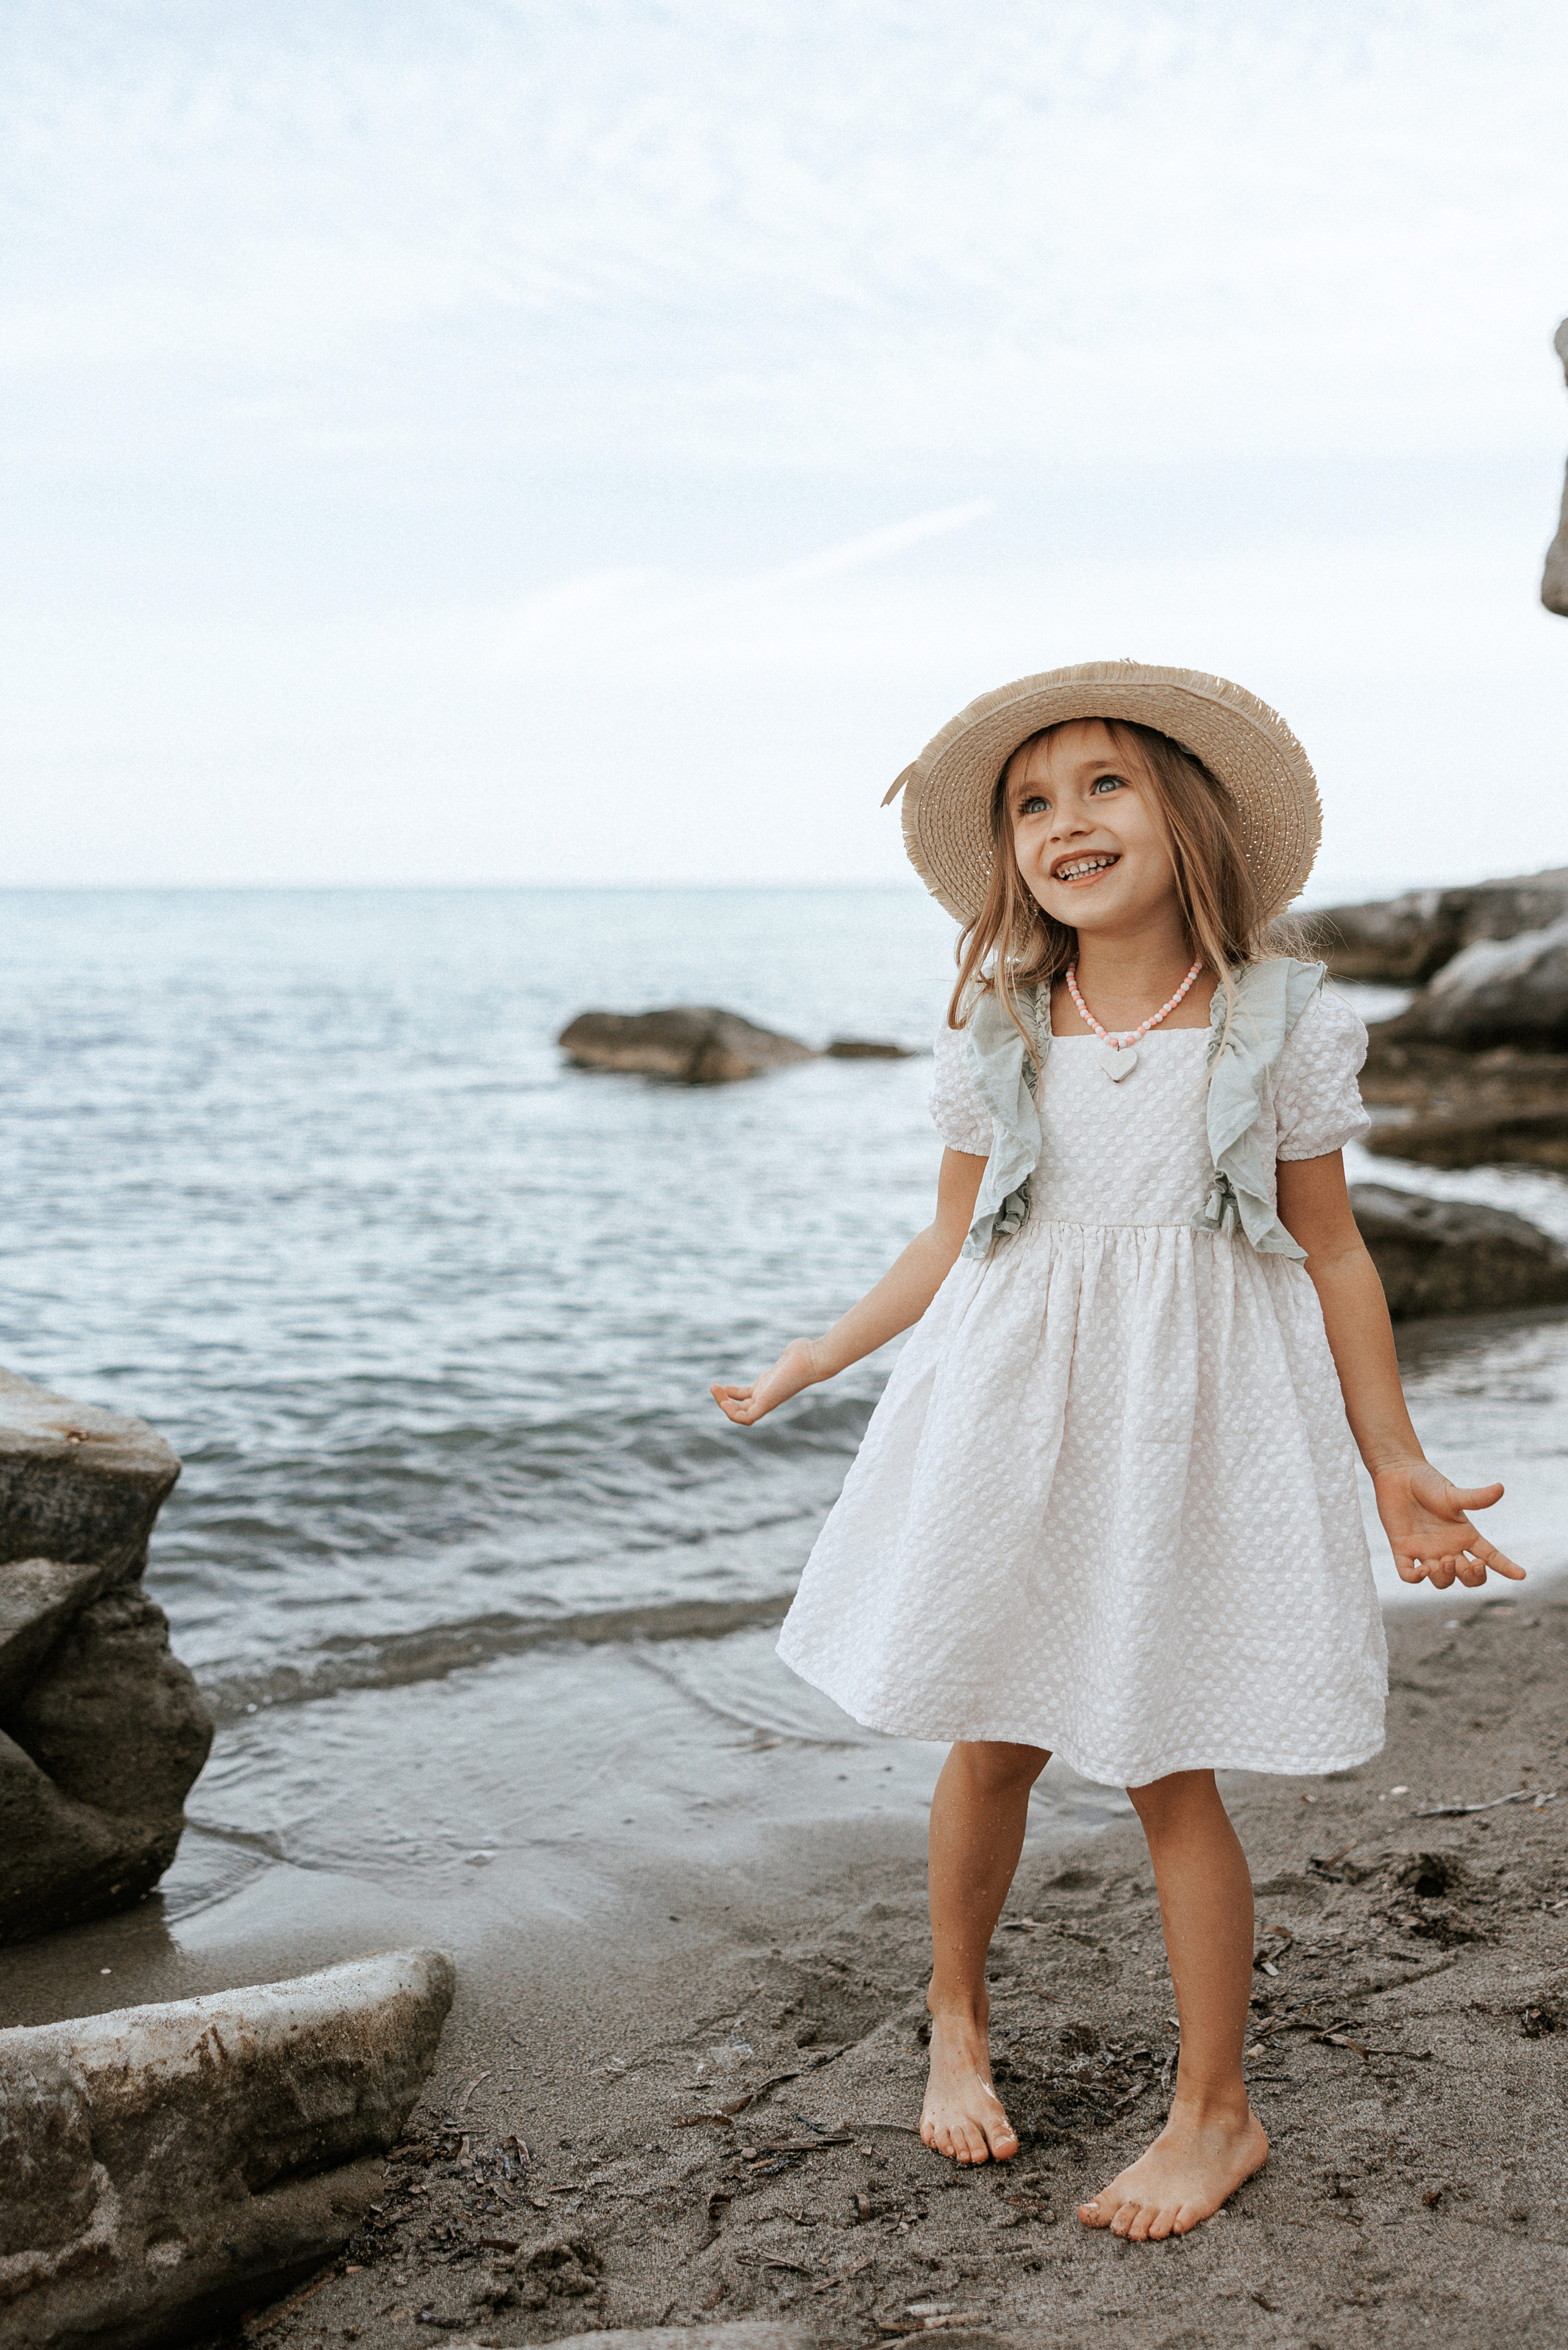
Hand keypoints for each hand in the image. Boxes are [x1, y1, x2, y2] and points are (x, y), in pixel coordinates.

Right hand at [710, 1338, 820, 1426]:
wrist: (815, 1357)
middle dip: (724, 1400)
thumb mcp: (792, 1355)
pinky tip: (724, 1401)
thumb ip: (789, 1355)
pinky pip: (747, 1418)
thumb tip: (793, 1350)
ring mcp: (768, 1400)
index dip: (733, 1396)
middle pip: (742, 1408)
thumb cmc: (806, 1352)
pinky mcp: (768, 1402)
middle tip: (714, 1386)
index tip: (723, 1386)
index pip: (747, 1399)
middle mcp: (767, 1396)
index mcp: (769, 1387)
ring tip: (714, 1389)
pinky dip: (733, 1414)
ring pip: (742, 1415)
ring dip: (725, 1406)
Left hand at [1372, 1462, 1524, 1588]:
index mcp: (1465, 1535)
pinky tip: (1422, 1570)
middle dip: (1474, 1577)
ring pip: (1442, 1581)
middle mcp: (1448, 1547)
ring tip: (1443, 1560)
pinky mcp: (1403, 1550)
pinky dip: (1416, 1578)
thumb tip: (1500, 1488)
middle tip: (1472, 1563)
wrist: (1398, 1473)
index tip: (1521, 1575)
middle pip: (1469, 1576)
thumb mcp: (1453, 1493)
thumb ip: (1475, 1498)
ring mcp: (1425, 1551)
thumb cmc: (1428, 1482)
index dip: (1506, 1567)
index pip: (1491, 1556)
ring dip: (1446, 1577)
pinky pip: (1409, 1575)